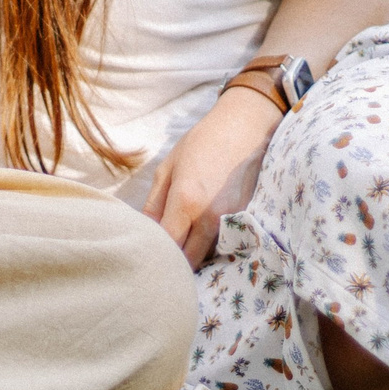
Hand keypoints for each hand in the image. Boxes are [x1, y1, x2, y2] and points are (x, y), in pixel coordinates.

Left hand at [145, 90, 282, 267]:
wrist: (245, 128)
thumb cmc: (201, 143)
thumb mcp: (167, 168)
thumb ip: (153, 205)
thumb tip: (142, 232)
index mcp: (186, 202)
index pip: (169, 247)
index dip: (156, 254)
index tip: (148, 252)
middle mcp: (211, 217)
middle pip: (189, 260)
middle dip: (175, 261)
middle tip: (162, 254)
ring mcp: (232, 221)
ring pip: (208, 255)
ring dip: (193, 254)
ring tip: (182, 242)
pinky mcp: (246, 219)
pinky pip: (224, 243)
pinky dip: (211, 245)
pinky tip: (202, 233)